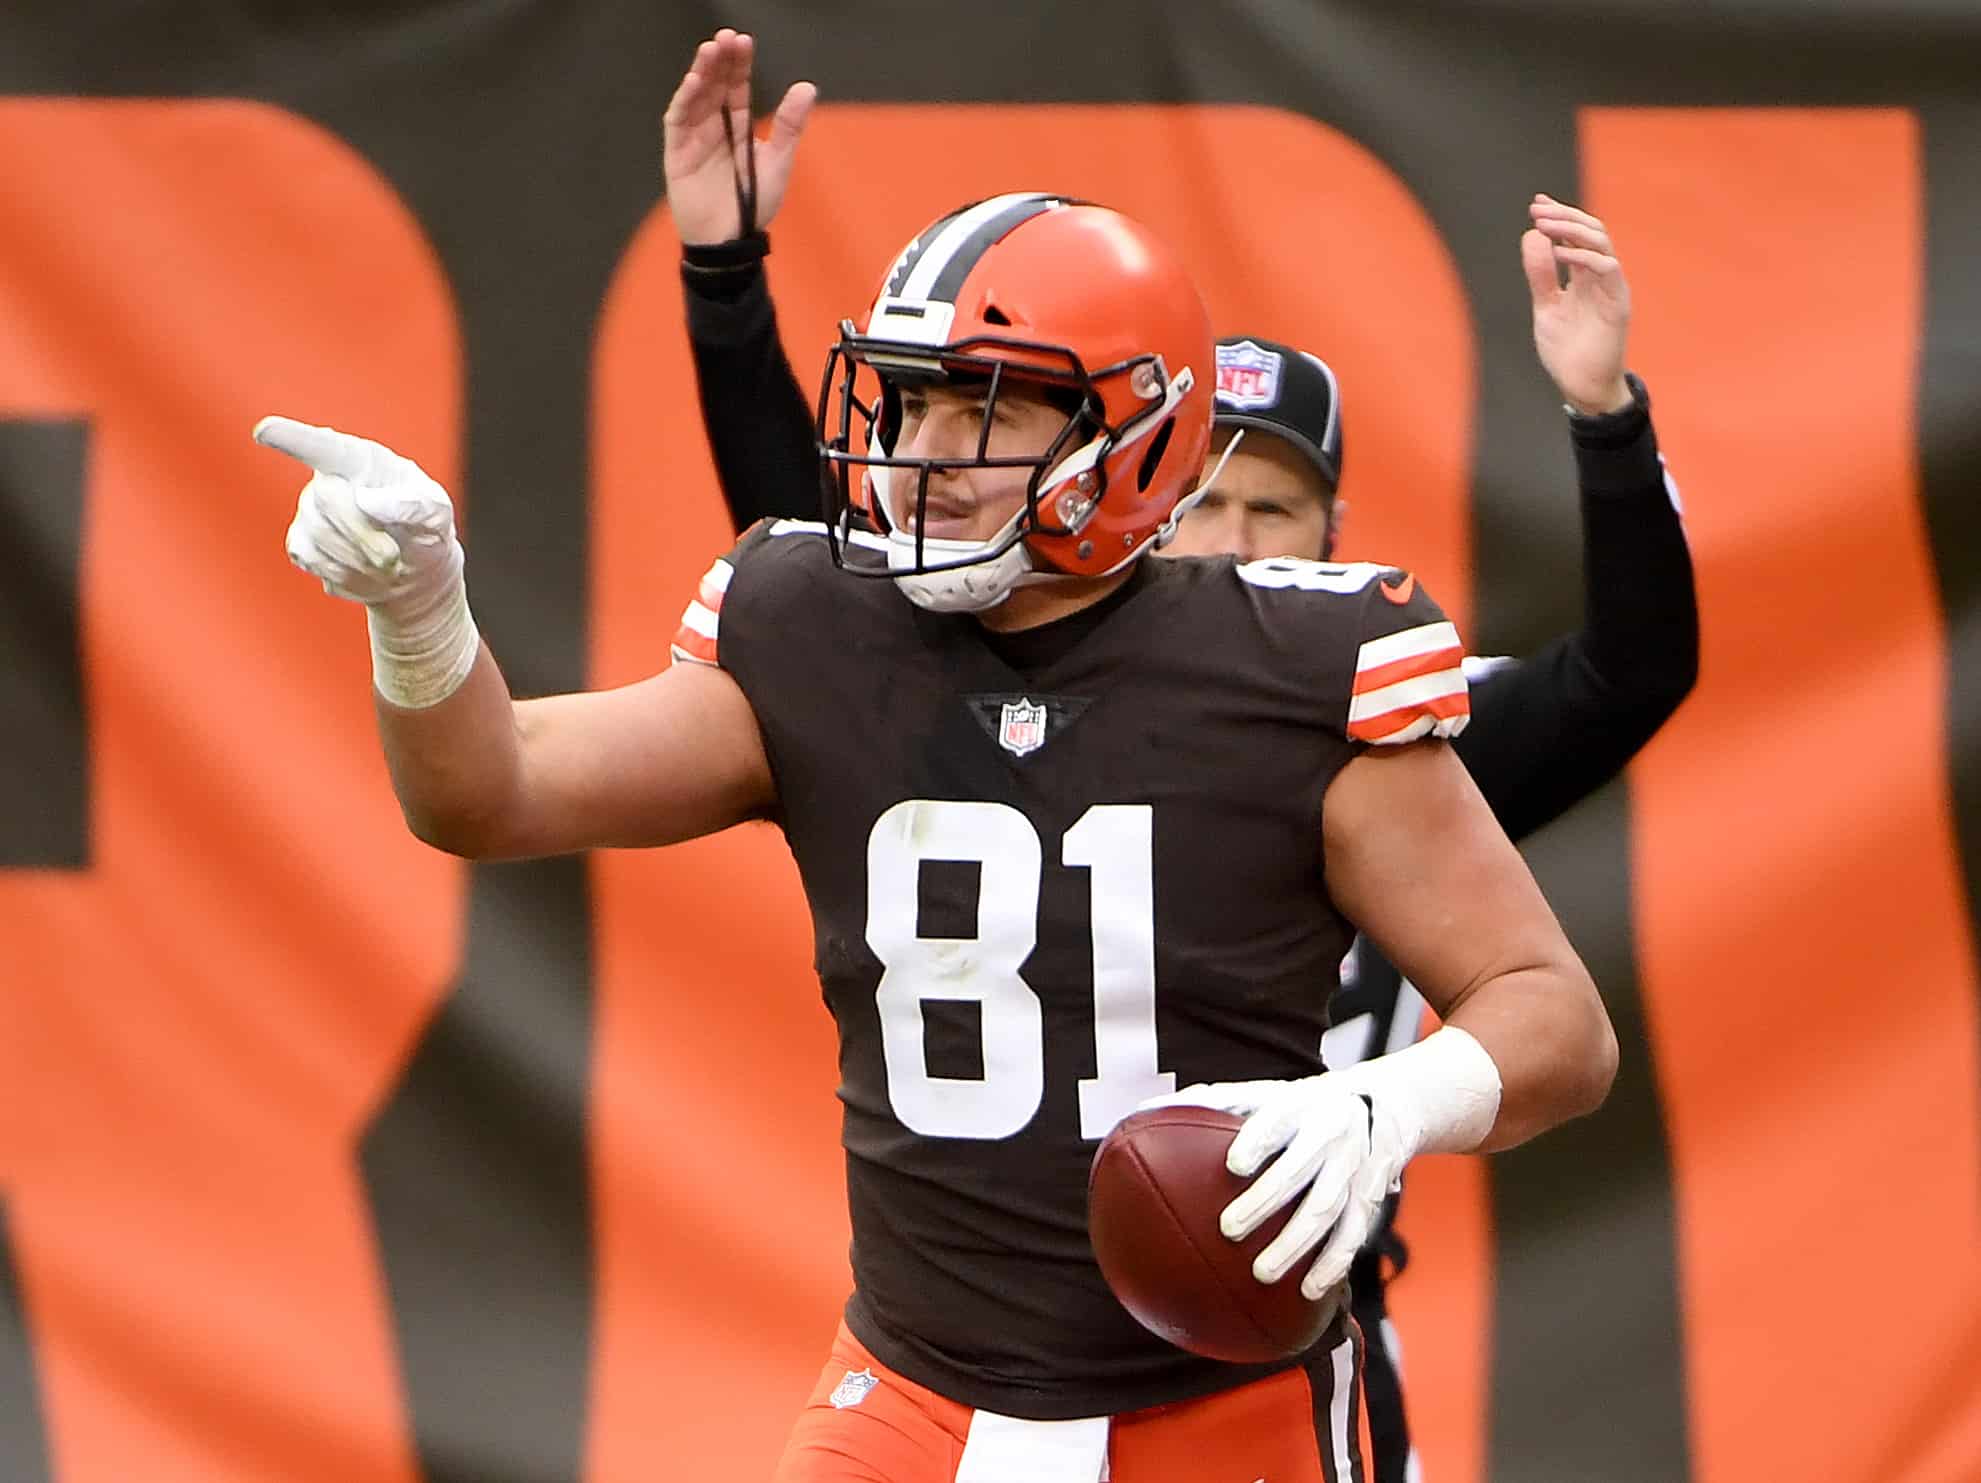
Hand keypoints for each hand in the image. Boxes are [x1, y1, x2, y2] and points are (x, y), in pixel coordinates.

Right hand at [257, 416, 462, 613]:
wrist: (413, 571)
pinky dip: (346, 573)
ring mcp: (309, 511)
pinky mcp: (300, 544)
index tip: (265, 431)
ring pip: (323, 537)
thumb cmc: (425, 529)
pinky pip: (313, 560)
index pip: (323, 446)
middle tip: (392, 557)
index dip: (292, 438)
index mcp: (361, 459)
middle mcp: (327, 479)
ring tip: (385, 561)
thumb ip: (414, 504)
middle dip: (364, 535)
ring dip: (361, 559)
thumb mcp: (437, 514)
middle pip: (329, 500)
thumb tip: (368, 500)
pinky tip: (363, 569)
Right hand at [662, 28, 816, 245]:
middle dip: (720, 60)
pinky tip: (694, 82)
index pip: (736, 87)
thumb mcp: (778, 161)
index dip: (739, 64)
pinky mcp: (677, 153)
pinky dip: (685, 100)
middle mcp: (713, 127)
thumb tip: (807, 87)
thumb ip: (790, 125)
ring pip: (695, 96)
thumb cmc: (753, 205)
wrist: (730, 241)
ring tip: (710, 50)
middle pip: (715, 85)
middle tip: (727, 37)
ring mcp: (693, 138)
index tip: (743, 41)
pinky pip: (678, 121)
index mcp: (737, 127)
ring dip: (702, 72)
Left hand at [1140, 1074, 1410, 1300]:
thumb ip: (1208, 1104)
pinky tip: (1307, 1291)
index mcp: (1297, 1105)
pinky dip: (1332, 1263)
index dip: (1259, 1141)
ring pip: (1327, 1208)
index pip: (1278, 1120)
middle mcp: (1328, 1134)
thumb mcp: (1259, 1094)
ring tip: (1261, 1273)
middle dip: (1267, 1200)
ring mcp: (1352, 1168)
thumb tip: (1141, 1111)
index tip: (1233, 1165)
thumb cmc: (1293, 1105)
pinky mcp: (1367, 1198)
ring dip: (1297, 1243)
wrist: (1376, 1106)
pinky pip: (1353, 1234)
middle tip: (1228, 1231)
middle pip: (1301, 1169)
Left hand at [1524, 194, 1632, 414]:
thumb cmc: (1566, 349)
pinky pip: (1608, 268)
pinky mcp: (1618, 303)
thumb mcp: (1546, 306)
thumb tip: (1532, 235)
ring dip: (1573, 228)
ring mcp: (1610, 288)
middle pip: (1591, 231)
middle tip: (1538, 209)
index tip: (1537, 204)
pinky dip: (1585, 255)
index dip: (1559, 217)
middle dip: (1564, 216)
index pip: (1575, 236)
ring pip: (1602, 242)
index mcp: (1583, 276)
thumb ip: (1541, 275)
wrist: (1580, 385)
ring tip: (1545, 224)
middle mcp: (1599, 277)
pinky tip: (1560, 251)